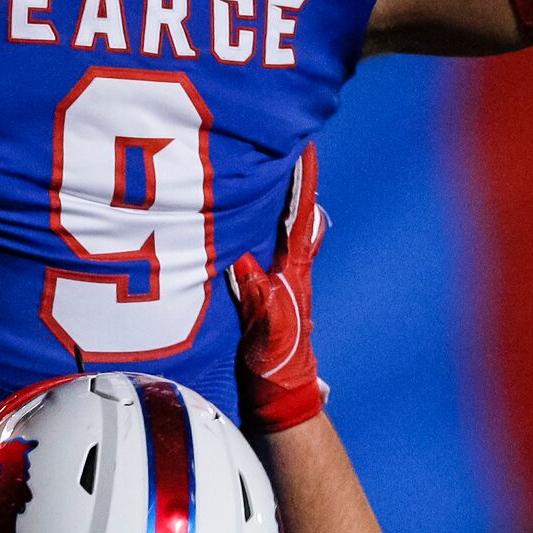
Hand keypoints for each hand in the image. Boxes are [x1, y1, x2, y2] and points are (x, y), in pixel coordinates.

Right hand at [226, 144, 328, 435]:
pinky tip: (228, 210)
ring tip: (252, 157)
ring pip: (270, 225)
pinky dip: (244, 222)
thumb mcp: (265, 334)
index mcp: (291, 273)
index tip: (304, 144)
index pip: (298, 217)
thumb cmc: (274, 371)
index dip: (302, 181)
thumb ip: (257, 299)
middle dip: (284, 173)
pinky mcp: (257, 288)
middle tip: (275, 133)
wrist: (277, 399)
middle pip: (287, 210)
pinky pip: (251, 245)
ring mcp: (273, 276)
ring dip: (265, 193)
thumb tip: (243, 262)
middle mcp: (285, 267)